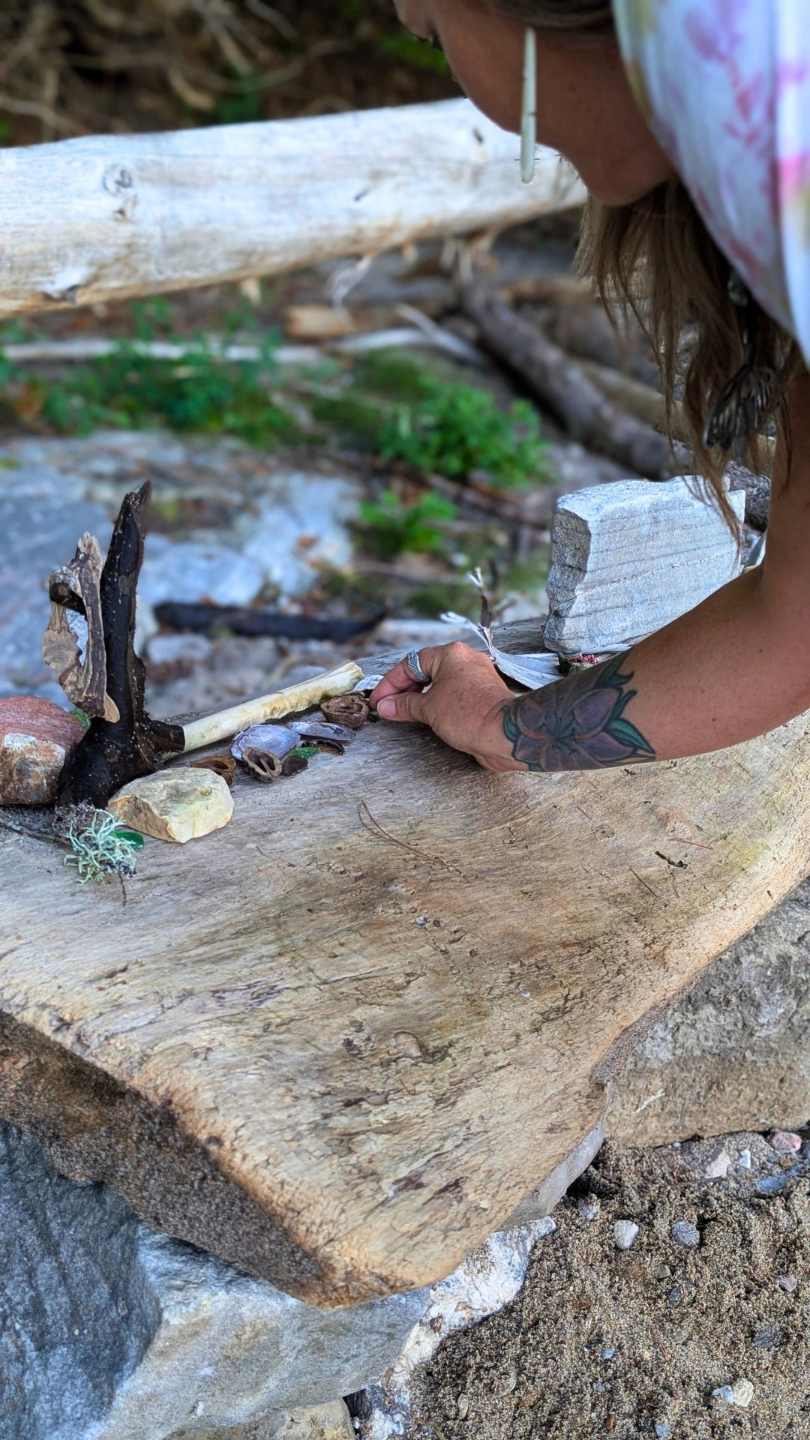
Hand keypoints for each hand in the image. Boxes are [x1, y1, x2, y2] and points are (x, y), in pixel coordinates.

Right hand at [370, 642, 522, 771]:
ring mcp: (476, 677)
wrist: (505, 734)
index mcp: (450, 654)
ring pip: (440, 683)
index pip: (411, 664)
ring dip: (420, 697)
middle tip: (388, 708)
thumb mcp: (428, 709)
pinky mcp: (483, 694)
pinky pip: (453, 694)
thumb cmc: (469, 715)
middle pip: (425, 671)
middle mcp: (465, 660)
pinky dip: (437, 703)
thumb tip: (385, 706)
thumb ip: (404, 705)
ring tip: (404, 713)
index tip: (379, 701)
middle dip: (404, 690)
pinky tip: (427, 717)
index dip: (390, 684)